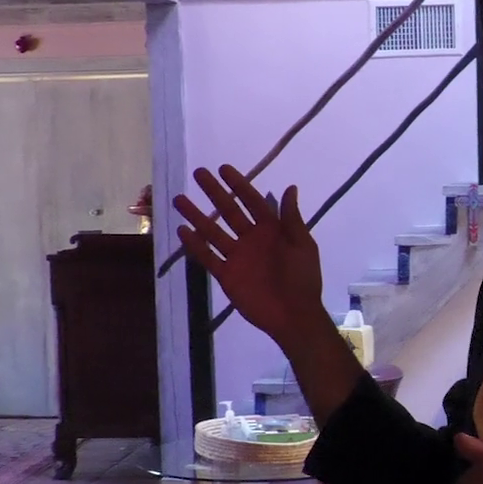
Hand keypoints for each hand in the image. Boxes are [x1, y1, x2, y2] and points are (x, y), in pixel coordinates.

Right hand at [174, 165, 324, 342]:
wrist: (294, 314)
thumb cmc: (303, 278)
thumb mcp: (302, 244)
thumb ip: (292, 218)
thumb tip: (290, 187)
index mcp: (271, 230)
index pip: (252, 201)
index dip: (239, 185)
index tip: (223, 169)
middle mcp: (251, 239)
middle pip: (229, 211)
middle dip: (214, 192)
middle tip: (198, 173)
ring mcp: (237, 257)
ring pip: (213, 231)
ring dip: (197, 216)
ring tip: (180, 199)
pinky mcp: (227, 275)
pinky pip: (209, 257)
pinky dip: (196, 246)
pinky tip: (182, 231)